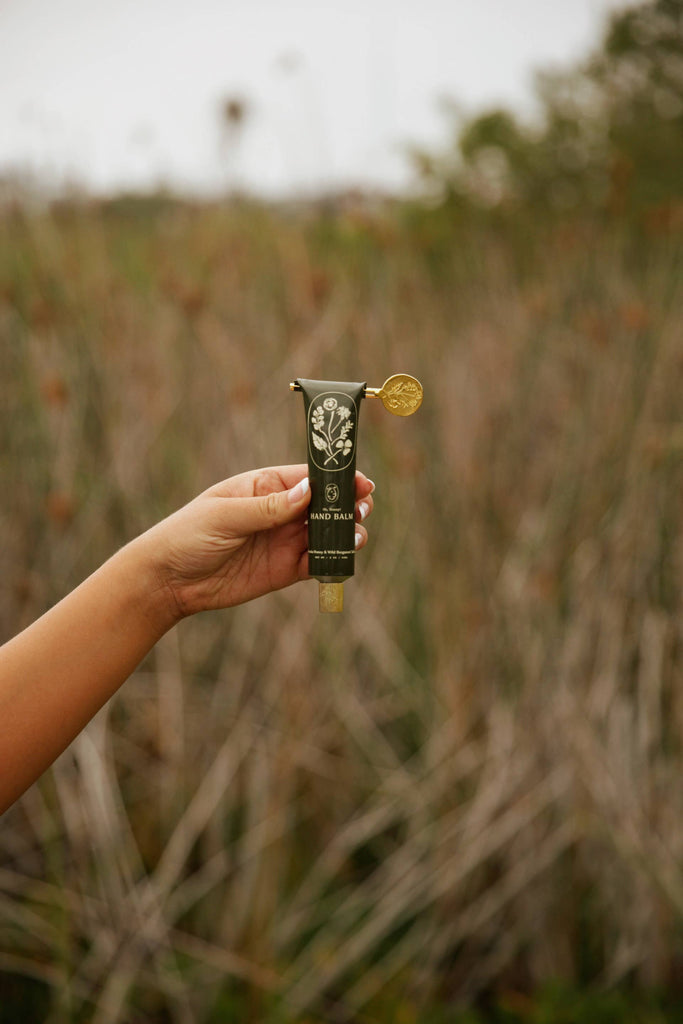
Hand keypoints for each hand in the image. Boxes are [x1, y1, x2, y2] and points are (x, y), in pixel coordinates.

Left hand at [141, 465, 374, 621]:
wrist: (169, 579)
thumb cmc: (189, 534)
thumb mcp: (226, 515)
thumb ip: (268, 507)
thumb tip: (308, 490)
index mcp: (266, 486)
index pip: (309, 477)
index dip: (337, 478)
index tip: (361, 482)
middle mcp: (281, 511)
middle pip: (325, 504)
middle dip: (348, 505)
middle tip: (361, 510)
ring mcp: (285, 541)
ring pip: (327, 534)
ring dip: (345, 533)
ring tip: (354, 537)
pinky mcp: (285, 570)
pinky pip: (317, 563)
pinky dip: (333, 561)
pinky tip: (339, 560)